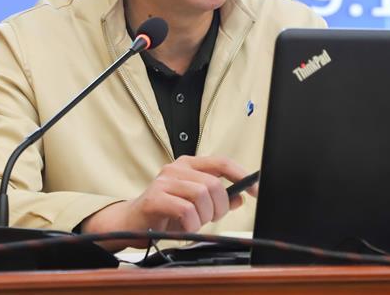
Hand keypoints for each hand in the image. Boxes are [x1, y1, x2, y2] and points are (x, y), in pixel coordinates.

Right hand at [80, 155, 257, 249]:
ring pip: (201, 195)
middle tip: (212, 218)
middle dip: (219, 207)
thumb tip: (240, 197)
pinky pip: (186, 210)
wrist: (133, 223)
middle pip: (213, 184)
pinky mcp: (155, 198)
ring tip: (195, 223)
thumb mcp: (196, 205)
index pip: (221, 162)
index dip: (241, 176)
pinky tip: (185, 227)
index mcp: (189, 164)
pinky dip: (191, 224)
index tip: (256, 191)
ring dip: (204, 217)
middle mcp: (176, 168)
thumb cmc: (166, 212)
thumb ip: (218, 199)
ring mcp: (164, 181)